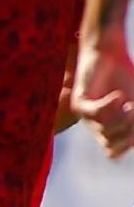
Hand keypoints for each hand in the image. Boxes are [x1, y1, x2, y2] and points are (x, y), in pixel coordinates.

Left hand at [73, 23, 133, 158]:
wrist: (108, 54)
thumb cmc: (124, 78)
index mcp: (106, 129)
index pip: (114, 152)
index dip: (129, 142)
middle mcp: (92, 126)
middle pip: (111, 145)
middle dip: (129, 131)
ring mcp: (83, 116)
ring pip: (104, 131)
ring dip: (123, 119)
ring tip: (131, 103)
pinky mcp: (78, 103)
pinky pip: (95, 113)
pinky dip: (111, 106)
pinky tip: (119, 95)